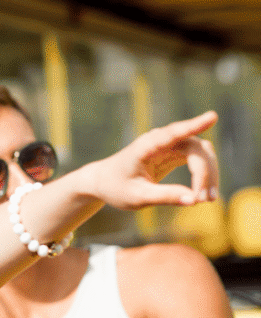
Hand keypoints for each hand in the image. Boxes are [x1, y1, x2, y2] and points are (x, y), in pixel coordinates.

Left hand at [90, 111, 218, 209]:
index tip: (212, 117)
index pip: (173, 133)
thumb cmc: (117, 187)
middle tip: (204, 200)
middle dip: (205, 172)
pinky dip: (205, 174)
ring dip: (209, 174)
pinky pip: (199, 159)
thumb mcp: (137, 197)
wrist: (105, 182)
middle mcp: (161, 140)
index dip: (193, 125)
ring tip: (207, 200)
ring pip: (202, 152)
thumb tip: (193, 200)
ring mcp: (170, 145)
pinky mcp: (176, 153)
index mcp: (146, 147)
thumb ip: (164, 197)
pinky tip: (203, 194)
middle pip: (196, 148)